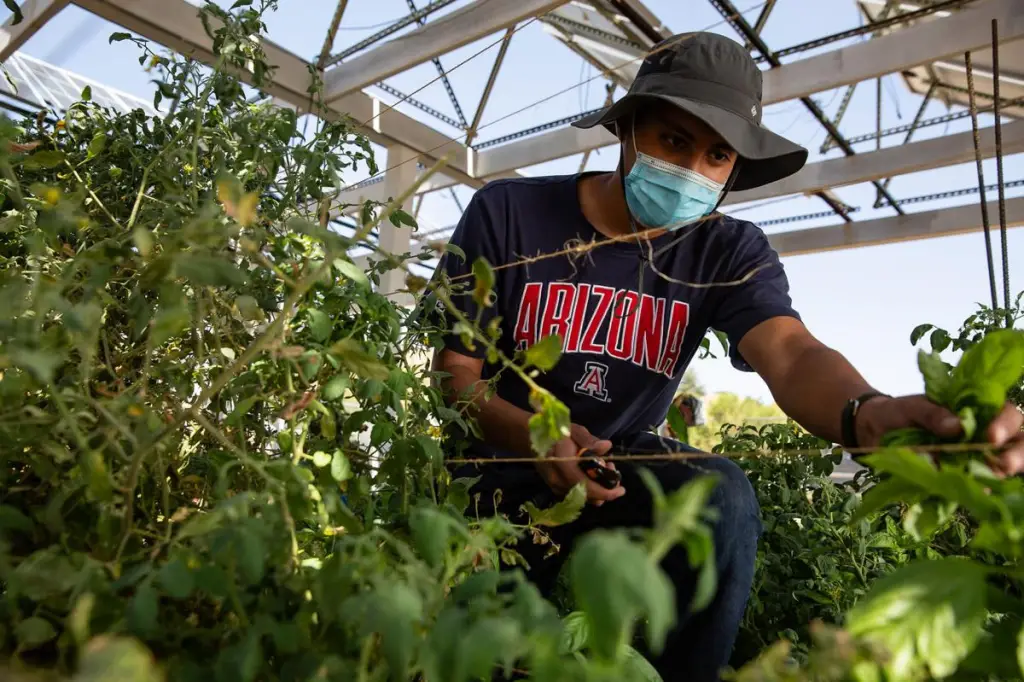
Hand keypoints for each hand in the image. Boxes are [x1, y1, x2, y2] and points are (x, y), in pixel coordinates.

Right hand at [534, 424, 626, 505]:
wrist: (530, 439)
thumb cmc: (554, 432)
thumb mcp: (573, 430)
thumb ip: (589, 440)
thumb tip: (606, 447)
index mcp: (562, 463)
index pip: (586, 485)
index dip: (605, 491)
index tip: (621, 489)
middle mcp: (558, 480)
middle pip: (587, 495)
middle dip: (605, 489)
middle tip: (613, 469)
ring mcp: (555, 486)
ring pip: (583, 498)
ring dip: (598, 489)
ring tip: (604, 470)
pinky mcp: (556, 489)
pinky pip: (576, 496)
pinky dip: (589, 489)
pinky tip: (593, 475)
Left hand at [856, 395, 1023, 474]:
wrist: (872, 430)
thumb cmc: (897, 412)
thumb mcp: (912, 407)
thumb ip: (932, 414)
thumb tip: (956, 426)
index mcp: (976, 411)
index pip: (1006, 415)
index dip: (1006, 425)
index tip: (991, 436)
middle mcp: (981, 436)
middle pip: (1016, 444)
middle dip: (1016, 455)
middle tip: (1004, 465)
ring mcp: (971, 458)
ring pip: (998, 468)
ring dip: (997, 476)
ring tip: (988, 482)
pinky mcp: (956, 477)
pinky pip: (971, 486)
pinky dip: (972, 490)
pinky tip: (972, 494)